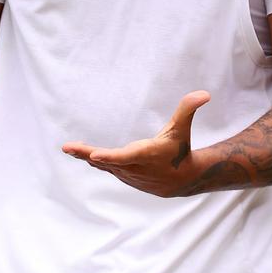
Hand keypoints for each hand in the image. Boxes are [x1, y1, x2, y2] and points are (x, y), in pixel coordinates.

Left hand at [62, 91, 210, 197]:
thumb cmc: (181, 149)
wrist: (182, 179)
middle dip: (85, 153)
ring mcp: (128, 175)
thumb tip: (204, 93)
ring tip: (69, 148)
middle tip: (67, 148)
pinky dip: (95, 161)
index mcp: (146, 155)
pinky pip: (106, 168)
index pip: (124, 157)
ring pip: (103, 165)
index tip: (92, 155)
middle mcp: (134, 168)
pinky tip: (82, 154)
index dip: (109, 157)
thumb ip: (188, 109)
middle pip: (106, 161)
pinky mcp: (125, 176)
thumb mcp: (182, 128)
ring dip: (85, 157)